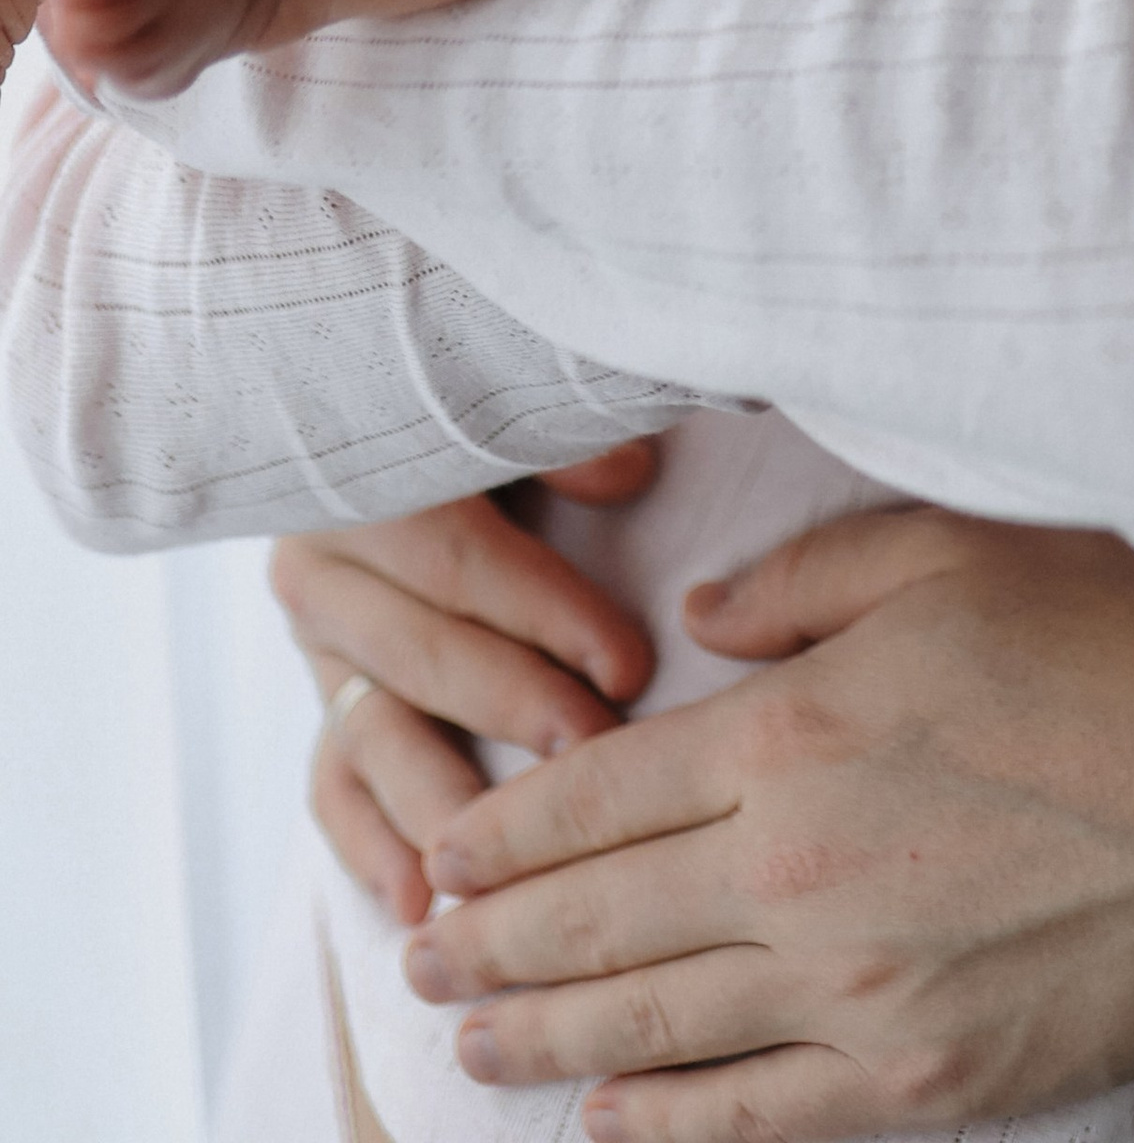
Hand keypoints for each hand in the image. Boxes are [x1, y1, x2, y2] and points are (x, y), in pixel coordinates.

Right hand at [272, 449, 661, 925]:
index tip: (629, 667)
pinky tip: (414, 905)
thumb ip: (561, 445)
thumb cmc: (481, 429)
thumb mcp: (510, 416)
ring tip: (494, 867)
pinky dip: (367, 847)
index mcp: (371, 490)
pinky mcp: (325, 704)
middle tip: (590, 755)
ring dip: (437, 801)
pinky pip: (332, 785)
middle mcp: (322, 571)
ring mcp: (317, 649)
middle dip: (513, 708)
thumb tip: (628, 473)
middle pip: (423, 655)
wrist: (385, 442)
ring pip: (372, 735)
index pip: (464, 564)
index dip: (547, 614)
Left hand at [406, 508, 1133, 1135]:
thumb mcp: (949, 550)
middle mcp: (793, 870)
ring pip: (650, 1025)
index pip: (596, 794)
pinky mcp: (923, 1079)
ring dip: (542, 1036)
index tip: (445, 849)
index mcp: (789, 733)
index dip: (506, 827)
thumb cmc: (1121, 635)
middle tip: (418, 958)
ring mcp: (854, 990)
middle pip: (595, 919)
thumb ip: (804, 580)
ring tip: (468, 1042)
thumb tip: (699, 619)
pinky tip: (603, 1120)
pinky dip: (662, 1124)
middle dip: (489, 940)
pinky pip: (755, 1118)